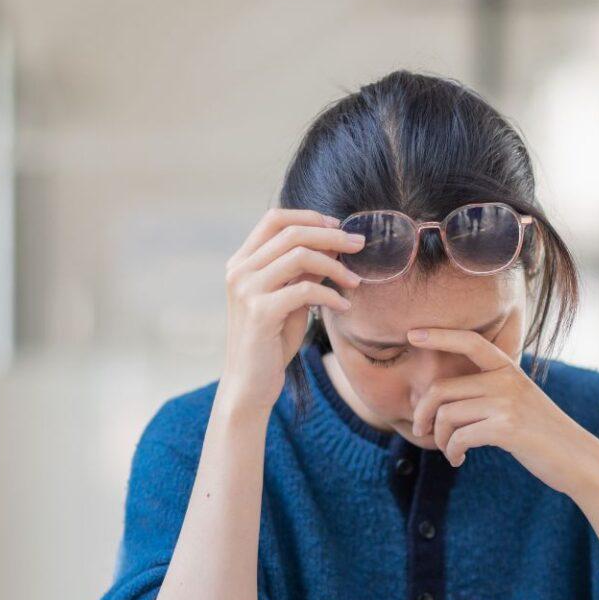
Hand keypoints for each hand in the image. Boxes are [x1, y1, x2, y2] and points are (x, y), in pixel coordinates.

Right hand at [219, 209, 364, 411]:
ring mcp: (246, 290)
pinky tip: (344, 307)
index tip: (338, 226)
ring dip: (335, 265)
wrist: (250, 383)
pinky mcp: (260, 312)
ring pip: (299, 256)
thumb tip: (334, 244)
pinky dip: (330, 295)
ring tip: (355, 280)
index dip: (309, 216)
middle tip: (359, 244)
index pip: (274, 218)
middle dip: (331, 236)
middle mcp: (239, 271)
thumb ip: (303, 270)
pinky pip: (305, 290)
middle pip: (291, 233)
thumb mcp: (288, 298)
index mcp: (241, 262)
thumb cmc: (272, 341)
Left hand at [407, 328, 598, 496]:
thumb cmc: (543, 433)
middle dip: (422, 412)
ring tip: (449, 451)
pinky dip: (452, 452)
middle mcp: (507, 380)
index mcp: (509, 369)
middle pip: (441, 389)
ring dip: (439, 439)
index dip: (439, 335)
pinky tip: (459, 460)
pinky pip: (459, 438)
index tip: (412, 334)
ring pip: (446, 415)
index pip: (470, 341)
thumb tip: (444, 399)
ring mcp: (507, 403)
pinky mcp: (506, 428)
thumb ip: (491, 391)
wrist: (579, 459)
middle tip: (420, 430)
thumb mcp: (520, 401)